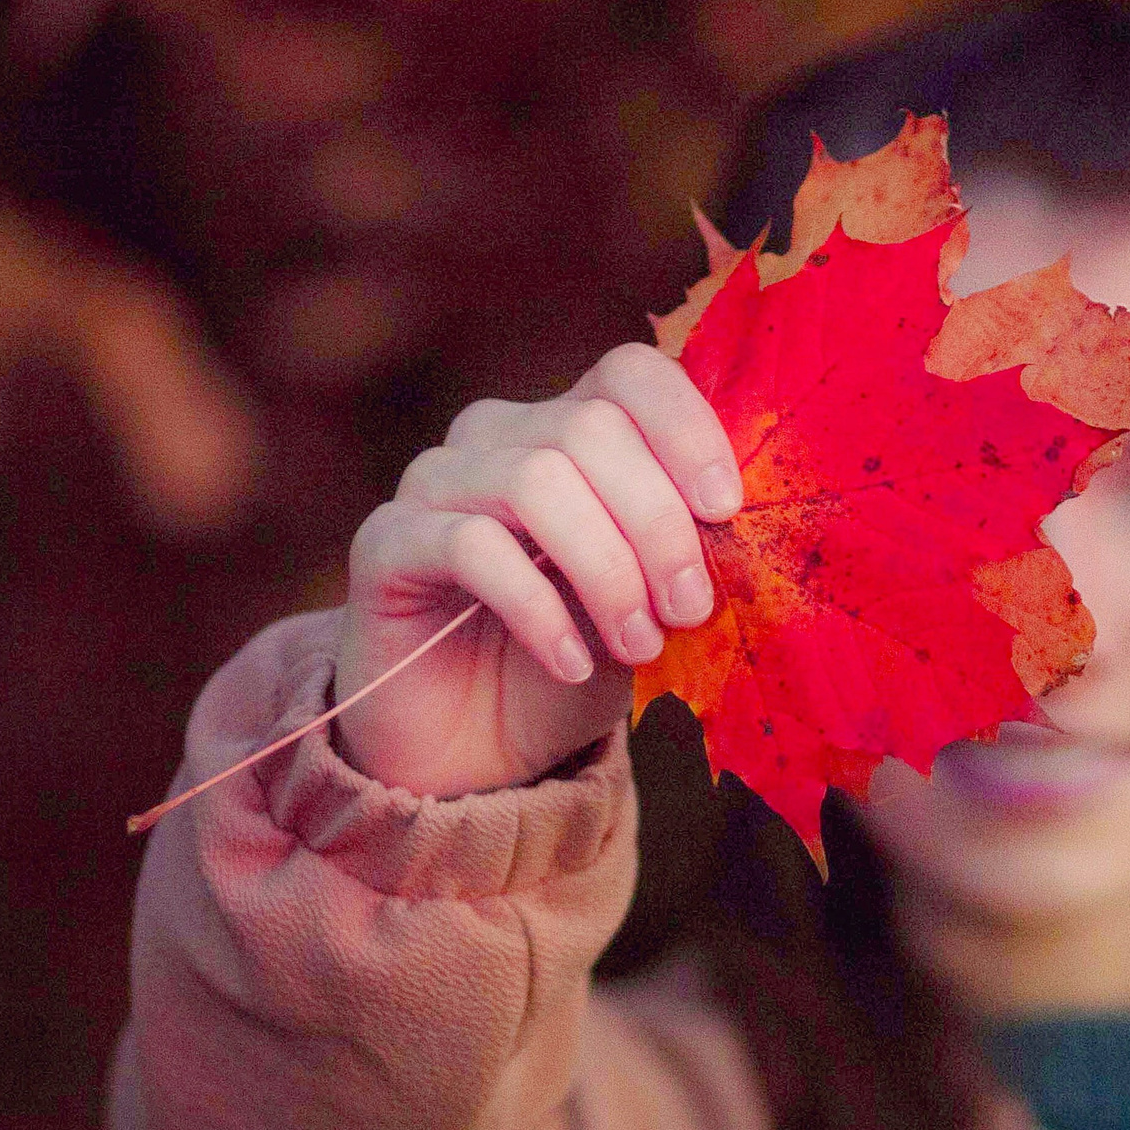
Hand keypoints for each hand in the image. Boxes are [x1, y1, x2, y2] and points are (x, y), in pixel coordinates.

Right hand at [333, 342, 741, 797]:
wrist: (474, 755)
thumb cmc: (574, 664)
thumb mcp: (650, 603)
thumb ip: (687, 553)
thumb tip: (743, 529)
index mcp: (568, 429)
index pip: (629, 374)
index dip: (685, 428)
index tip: (727, 510)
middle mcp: (496, 436)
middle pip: (590, 429)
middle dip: (657, 523)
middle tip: (690, 607)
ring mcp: (434, 483)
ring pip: (536, 481)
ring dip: (607, 570)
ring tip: (640, 644)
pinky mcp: (385, 543)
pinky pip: (472, 547)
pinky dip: (539, 609)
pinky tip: (571, 662)